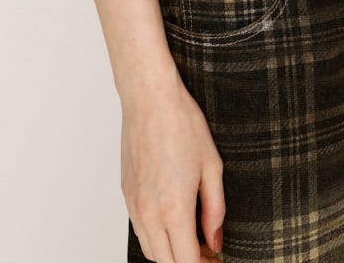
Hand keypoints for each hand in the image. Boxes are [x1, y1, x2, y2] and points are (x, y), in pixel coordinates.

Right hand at [122, 73, 224, 261]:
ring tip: (194, 239)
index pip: (187, 262)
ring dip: (171, 254)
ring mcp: (134, 205)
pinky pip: (140, 230)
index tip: (218, 260)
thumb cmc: (182, 124)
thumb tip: (215, 240)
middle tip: (210, 252)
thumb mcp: (212, 166)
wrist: (149, 98)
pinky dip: (157, 238)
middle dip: (190, 262)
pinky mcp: (126, 194)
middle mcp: (149, 213)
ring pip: (151, 250)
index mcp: (174, 209)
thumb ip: (215, 209)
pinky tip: (174, 222)